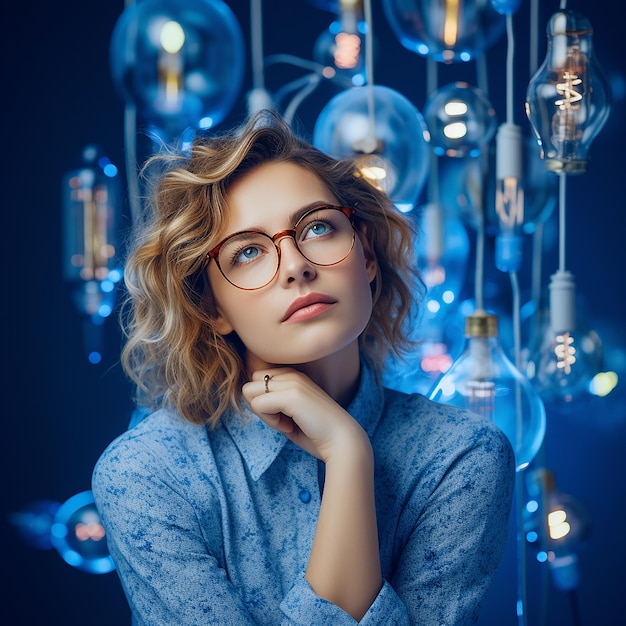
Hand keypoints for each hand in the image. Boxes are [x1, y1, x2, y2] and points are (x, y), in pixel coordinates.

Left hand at [242, 368, 369, 462]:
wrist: (343, 442)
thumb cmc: (317, 433)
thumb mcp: (291, 412)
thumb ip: (273, 403)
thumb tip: (250, 401)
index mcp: (293, 375)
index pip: (257, 381)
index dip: (263, 402)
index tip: (283, 416)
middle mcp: (292, 374)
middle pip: (250, 384)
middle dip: (258, 405)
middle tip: (281, 419)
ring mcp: (292, 382)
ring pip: (249, 391)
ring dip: (263, 413)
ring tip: (285, 422)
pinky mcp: (292, 395)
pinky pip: (258, 405)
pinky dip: (269, 421)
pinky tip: (289, 427)